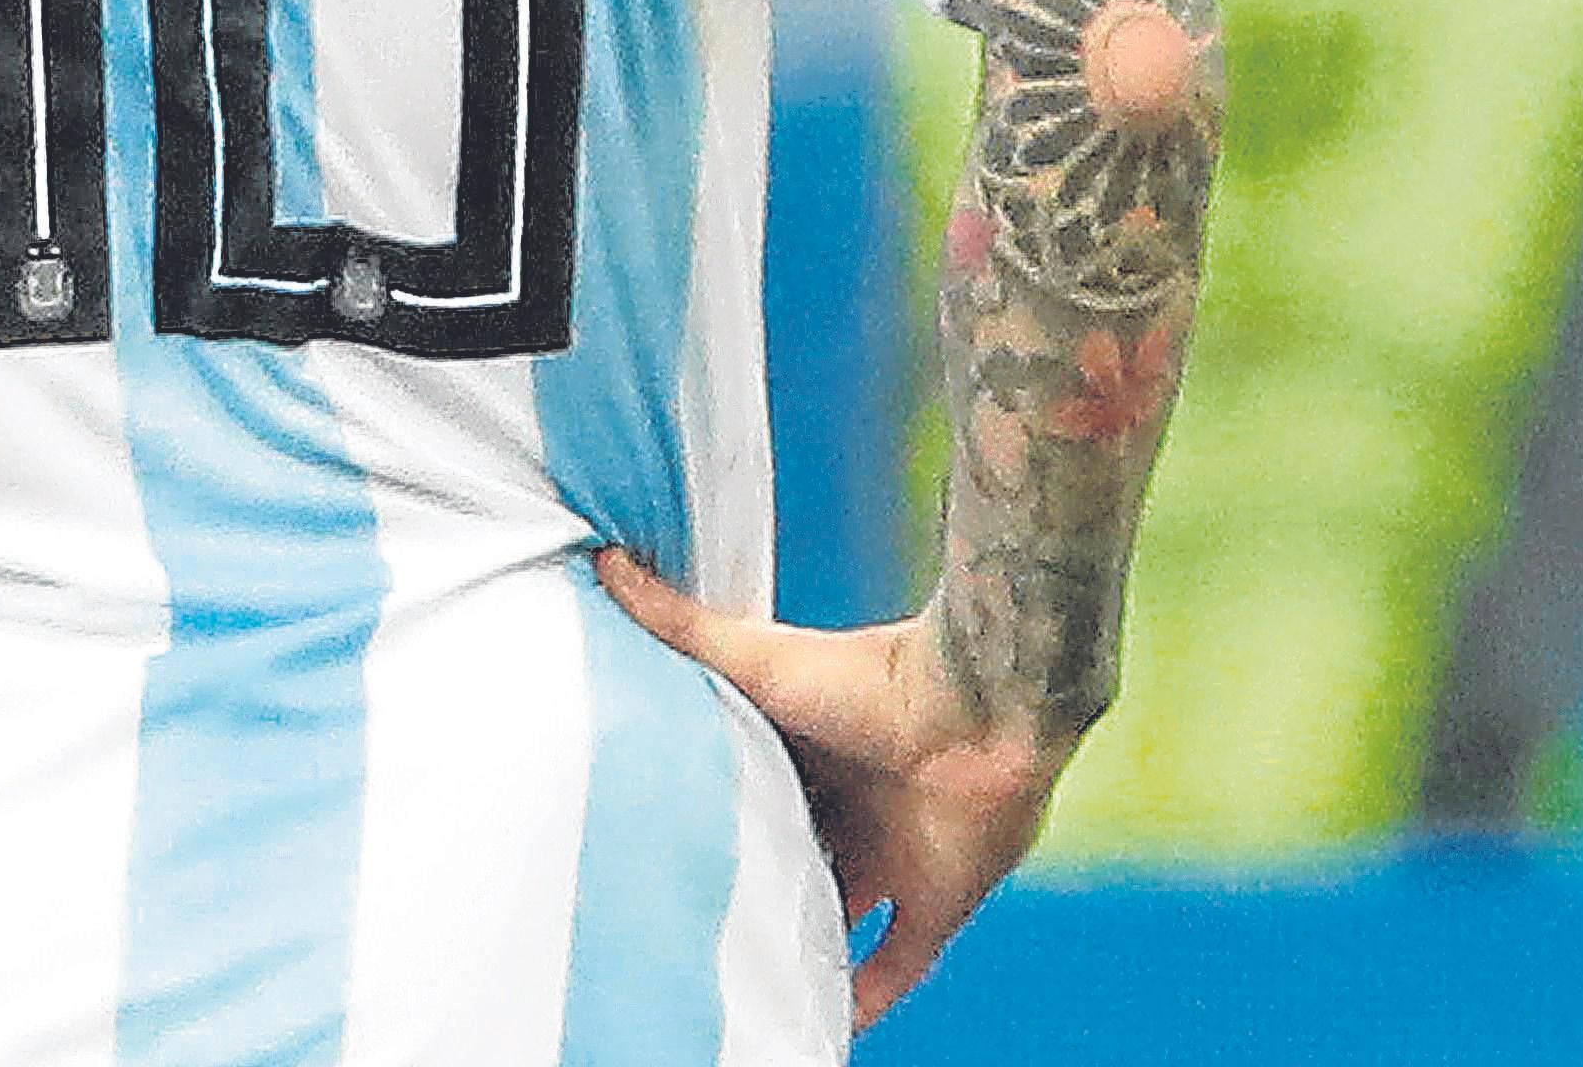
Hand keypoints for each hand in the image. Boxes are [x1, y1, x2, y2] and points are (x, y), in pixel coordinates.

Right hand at [598, 558, 1066, 1026]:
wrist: (978, 712)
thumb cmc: (865, 677)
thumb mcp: (754, 656)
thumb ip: (681, 622)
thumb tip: (604, 563)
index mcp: (809, 747)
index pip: (756, 785)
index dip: (719, 810)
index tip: (666, 838)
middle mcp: (852, 804)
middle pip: (796, 849)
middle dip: (761, 878)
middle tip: (696, 919)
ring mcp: (895, 856)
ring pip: (841, 911)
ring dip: (804, 941)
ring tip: (750, 978)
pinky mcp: (936, 904)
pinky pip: (898, 968)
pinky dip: (866, 1000)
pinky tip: (828, 1026)